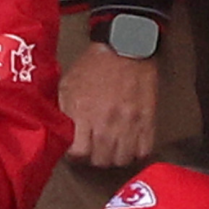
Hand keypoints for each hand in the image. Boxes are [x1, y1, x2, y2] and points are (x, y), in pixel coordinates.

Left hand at [59, 43, 156, 166]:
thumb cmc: (94, 65)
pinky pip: (143, 152)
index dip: (75, 155)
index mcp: (84, 112)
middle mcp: (107, 122)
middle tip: (92, 149)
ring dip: (113, 158)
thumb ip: (64, 110)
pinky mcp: (148, 122)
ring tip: (109, 148)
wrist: (126, 48)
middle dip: (93, 158)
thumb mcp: (68, 83)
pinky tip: (127, 144)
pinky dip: (134, 153)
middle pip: (101, 161)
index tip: (75, 150)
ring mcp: (130, 124)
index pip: (79, 152)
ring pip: (122, 160)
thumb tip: (61, 131)